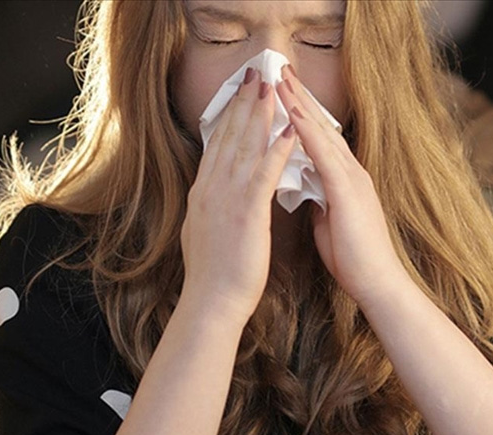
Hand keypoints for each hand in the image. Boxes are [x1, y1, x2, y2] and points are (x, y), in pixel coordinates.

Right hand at [180, 68, 298, 322]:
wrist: (211, 302)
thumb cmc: (212, 275)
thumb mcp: (204, 232)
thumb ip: (211, 209)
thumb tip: (212, 197)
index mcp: (204, 193)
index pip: (217, 146)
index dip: (230, 117)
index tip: (240, 94)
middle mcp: (212, 188)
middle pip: (229, 137)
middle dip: (244, 104)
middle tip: (256, 75)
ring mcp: (227, 198)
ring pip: (245, 147)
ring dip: (260, 114)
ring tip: (272, 88)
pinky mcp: (247, 212)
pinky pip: (263, 173)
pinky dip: (276, 149)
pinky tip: (288, 129)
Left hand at [275, 65, 406, 307]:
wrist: (377, 283)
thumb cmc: (353, 257)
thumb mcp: (329, 219)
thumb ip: (318, 197)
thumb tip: (303, 184)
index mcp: (343, 178)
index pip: (319, 138)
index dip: (300, 112)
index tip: (281, 91)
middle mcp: (350, 171)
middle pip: (320, 126)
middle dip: (298, 96)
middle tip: (277, 69)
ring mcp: (352, 178)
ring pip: (322, 133)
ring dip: (300, 104)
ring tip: (279, 79)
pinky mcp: (349, 192)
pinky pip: (324, 156)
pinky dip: (307, 132)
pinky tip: (291, 114)